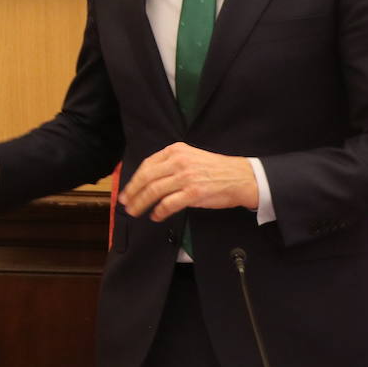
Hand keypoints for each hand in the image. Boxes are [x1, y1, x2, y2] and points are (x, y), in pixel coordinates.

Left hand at [119, 143, 257, 219]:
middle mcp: (179, 161)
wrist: (242, 178)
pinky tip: (156, 216)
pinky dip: (159, 211)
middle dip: (133, 193)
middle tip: (126, 203)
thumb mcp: (191, 157)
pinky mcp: (193, 193)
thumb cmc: (217, 170)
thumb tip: (149, 180)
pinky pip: (168, 204)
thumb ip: (171, 164)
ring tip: (136, 211)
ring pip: (154, 191)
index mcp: (176, 150)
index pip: (147, 165)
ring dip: (141, 203)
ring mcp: (186, 177)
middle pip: (147, 178)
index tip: (127, 190)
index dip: (134, 180)